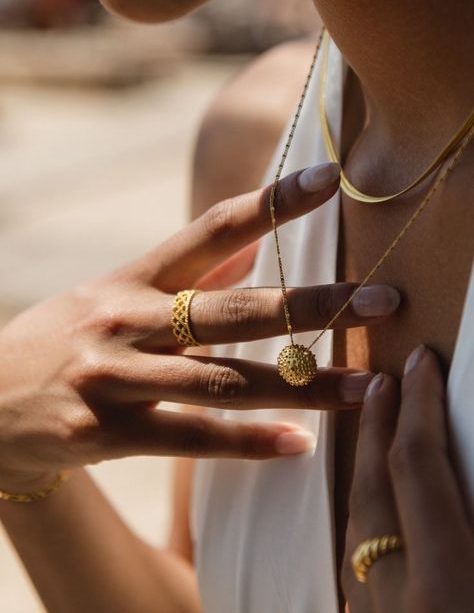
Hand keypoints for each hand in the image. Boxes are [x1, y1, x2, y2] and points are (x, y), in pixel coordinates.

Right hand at [0, 163, 398, 492]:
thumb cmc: (62, 340)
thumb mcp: (109, 293)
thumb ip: (181, 273)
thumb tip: (253, 244)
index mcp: (131, 278)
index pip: (210, 229)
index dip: (271, 203)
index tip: (329, 180)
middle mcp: (127, 321)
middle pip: (235, 309)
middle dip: (313, 305)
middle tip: (382, 300)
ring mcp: (116, 378)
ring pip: (225, 379)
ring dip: (303, 384)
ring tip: (365, 386)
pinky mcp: (107, 434)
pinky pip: (193, 437)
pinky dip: (250, 442)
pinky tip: (301, 444)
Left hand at [343, 346, 473, 612]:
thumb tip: (458, 459)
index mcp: (446, 587)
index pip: (418, 466)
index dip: (420, 405)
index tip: (421, 363)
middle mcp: (397, 603)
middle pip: (371, 490)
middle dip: (377, 426)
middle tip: (383, 382)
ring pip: (357, 530)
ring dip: (366, 473)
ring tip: (378, 435)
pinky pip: (357, 569)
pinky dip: (368, 525)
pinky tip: (380, 514)